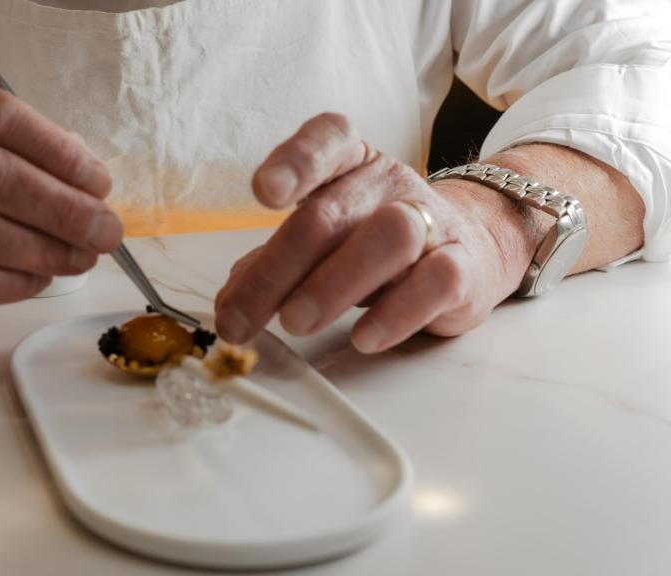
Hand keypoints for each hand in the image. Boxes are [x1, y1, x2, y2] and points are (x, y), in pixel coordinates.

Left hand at [215, 113, 534, 352]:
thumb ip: (272, 265)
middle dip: (279, 267)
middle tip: (243, 317)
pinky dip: (396, 313)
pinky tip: (363, 338)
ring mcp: (431, 222)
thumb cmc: (374, 245)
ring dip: (332, 284)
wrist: (472, 250)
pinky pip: (435, 282)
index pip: (328, 139)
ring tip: (295, 323)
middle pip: (331, 213)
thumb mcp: (321, 244)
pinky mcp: (463, 269)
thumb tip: (230, 304)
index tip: (264, 192)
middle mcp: (388, 184)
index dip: (296, 160)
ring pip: (388, 236)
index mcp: (349, 164)